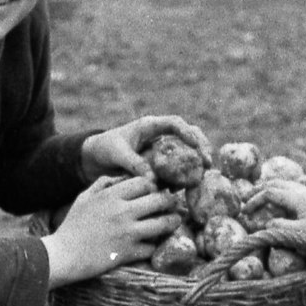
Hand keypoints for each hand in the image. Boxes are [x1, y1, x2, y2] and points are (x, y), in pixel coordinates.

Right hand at [41, 174, 178, 285]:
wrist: (64, 255)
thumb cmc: (72, 226)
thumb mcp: (83, 199)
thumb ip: (101, 184)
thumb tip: (118, 178)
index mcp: (111, 195)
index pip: (144, 182)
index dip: (153, 185)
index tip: (155, 191)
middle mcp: (123, 211)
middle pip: (160, 200)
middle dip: (170, 201)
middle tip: (174, 204)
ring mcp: (128, 233)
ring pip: (163, 224)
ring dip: (172, 222)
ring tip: (175, 221)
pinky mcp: (128, 252)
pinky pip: (152, 247)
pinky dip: (154, 246)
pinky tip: (154, 244)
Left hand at [83, 115, 212, 178]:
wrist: (97, 156)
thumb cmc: (107, 149)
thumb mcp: (118, 155)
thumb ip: (134, 164)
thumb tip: (152, 180)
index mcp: (149, 126)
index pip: (174, 123)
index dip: (187, 132)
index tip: (196, 145)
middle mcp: (160, 134)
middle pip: (189, 133)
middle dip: (201, 145)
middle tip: (208, 161)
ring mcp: (163, 147)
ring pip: (188, 147)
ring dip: (198, 158)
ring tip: (207, 171)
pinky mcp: (163, 160)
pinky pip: (180, 163)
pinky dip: (188, 171)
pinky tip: (192, 183)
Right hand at [246, 180, 305, 247]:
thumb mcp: (302, 232)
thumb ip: (281, 226)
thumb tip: (265, 224)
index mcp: (296, 197)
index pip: (269, 193)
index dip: (254, 201)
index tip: (244, 212)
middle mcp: (301, 190)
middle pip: (274, 183)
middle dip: (258, 191)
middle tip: (245, 200)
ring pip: (283, 184)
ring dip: (269, 189)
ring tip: (259, 198)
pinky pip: (292, 188)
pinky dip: (280, 191)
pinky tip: (279, 201)